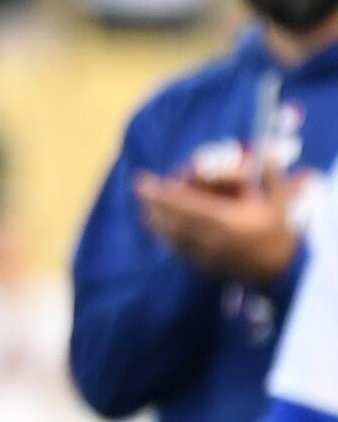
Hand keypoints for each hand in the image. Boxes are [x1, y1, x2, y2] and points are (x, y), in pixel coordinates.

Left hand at [134, 157, 305, 283]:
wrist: (281, 271)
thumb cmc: (278, 232)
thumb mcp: (277, 201)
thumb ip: (268, 176)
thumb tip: (267, 150)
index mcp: (227, 220)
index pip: (187, 204)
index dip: (163, 193)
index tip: (144, 181)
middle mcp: (211, 238)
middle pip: (173, 219)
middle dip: (155, 203)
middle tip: (140, 189)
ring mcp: (205, 253)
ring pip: (172, 235)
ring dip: (157, 219)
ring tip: (145, 207)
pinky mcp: (203, 265)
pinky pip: (178, 248)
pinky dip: (165, 235)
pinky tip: (156, 225)